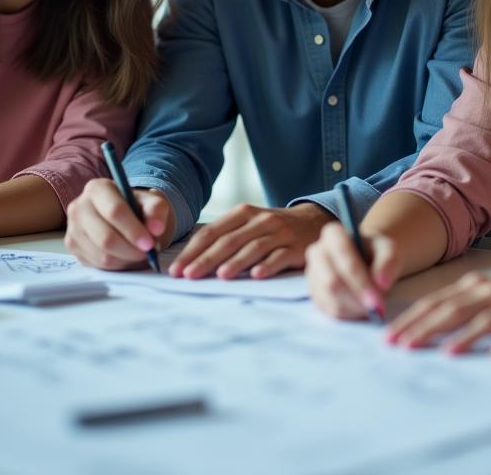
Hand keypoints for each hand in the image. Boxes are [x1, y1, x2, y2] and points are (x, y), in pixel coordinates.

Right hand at [65, 181, 169, 269]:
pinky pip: (97, 264)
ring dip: (126, 260)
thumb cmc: (137, 208)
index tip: (149, 243)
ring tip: (139, 254)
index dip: (133, 230)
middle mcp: (79, 206)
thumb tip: (156, 228)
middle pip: (106, 237)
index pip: (114, 211)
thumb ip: (157, 210)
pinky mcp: (72, 247)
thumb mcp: (152, 203)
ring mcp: (72, 228)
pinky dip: (117, 265)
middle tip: (147, 253)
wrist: (123, 217)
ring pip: (102, 255)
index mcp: (98, 188)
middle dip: (131, 250)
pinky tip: (126, 256)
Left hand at [169, 202, 332, 279]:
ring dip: (236, 262)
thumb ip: (225, 236)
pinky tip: (256, 275)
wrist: (314, 221)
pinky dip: (268, 265)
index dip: (192, 251)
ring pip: (253, 247)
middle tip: (189, 276)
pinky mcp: (297, 247)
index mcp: (243, 213)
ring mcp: (280, 233)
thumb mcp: (249, 224)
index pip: (211, 232)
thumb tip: (191, 259)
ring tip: (221, 276)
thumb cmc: (273, 228)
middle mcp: (260, 220)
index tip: (176, 270)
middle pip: (229, 240)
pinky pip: (280, 256)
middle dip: (206, 259)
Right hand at [306, 220, 399, 319]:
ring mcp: (312, 275)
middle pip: (331, 281)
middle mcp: (317, 252)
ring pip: (329, 299)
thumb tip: (381, 283)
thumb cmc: (377, 252)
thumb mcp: (389, 249)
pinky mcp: (314, 294)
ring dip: (353, 309)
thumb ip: (388, 261)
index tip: (377, 298)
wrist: (368, 260)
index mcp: (333, 234)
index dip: (359, 279)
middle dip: (356, 299)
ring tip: (372, 309)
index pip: (343, 255)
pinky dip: (348, 315)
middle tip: (377, 309)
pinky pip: (328, 310)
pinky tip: (362, 310)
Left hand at [386, 258, 490, 354]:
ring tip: (443, 353)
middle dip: (424, 329)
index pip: (434, 303)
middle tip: (402, 346)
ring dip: (463, 337)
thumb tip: (428, 326)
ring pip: (483, 320)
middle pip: (451, 310)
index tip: (388, 336)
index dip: (410, 319)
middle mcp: (489, 292)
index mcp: (474, 286)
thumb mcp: (490, 295)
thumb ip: (464, 306)